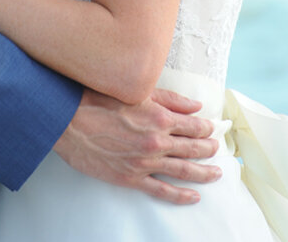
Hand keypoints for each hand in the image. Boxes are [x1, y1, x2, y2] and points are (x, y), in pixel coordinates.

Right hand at [53, 87, 219, 203]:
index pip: (193, 125)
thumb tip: (194, 106)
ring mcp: (145, 162)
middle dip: (208, 148)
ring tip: (216, 173)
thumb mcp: (136, 92)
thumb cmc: (98, 100)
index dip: (206, 128)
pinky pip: (162, 190)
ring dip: (203, 172)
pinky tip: (193, 196)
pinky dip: (181, 195)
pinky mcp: (132, 178)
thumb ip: (169, 99)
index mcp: (159, 117)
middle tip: (218, 148)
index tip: (212, 129)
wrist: (69, 121)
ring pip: (184, 171)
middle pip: (192, 148)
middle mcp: (156, 141)